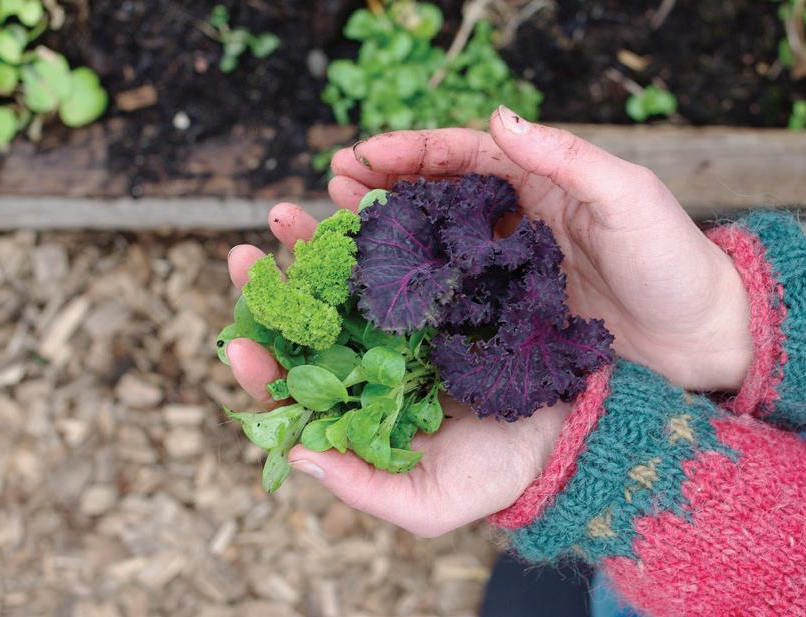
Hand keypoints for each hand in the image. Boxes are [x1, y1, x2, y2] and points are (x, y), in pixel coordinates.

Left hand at [226, 218, 567, 536]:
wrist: (567, 431)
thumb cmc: (497, 472)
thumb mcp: (429, 502)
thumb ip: (364, 488)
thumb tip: (296, 458)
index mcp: (357, 413)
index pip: (294, 395)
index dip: (261, 373)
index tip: (238, 347)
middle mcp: (368, 365)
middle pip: (305, 329)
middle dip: (269, 294)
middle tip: (243, 259)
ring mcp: (398, 325)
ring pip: (340, 284)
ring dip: (307, 248)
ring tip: (283, 215)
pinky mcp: (433, 293)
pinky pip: (392, 259)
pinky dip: (367, 233)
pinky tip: (345, 203)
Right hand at [327, 107, 752, 391]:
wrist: (701, 342)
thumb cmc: (672, 263)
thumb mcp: (627, 198)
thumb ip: (566, 158)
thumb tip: (499, 117)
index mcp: (544, 181)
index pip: (465, 154)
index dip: (410, 151)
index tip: (359, 155)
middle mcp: (520, 218)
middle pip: (439, 192)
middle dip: (385, 184)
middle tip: (331, 186)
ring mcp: (512, 267)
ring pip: (440, 240)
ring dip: (392, 231)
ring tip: (342, 227)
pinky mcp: (513, 312)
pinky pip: (456, 290)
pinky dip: (419, 285)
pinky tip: (385, 288)